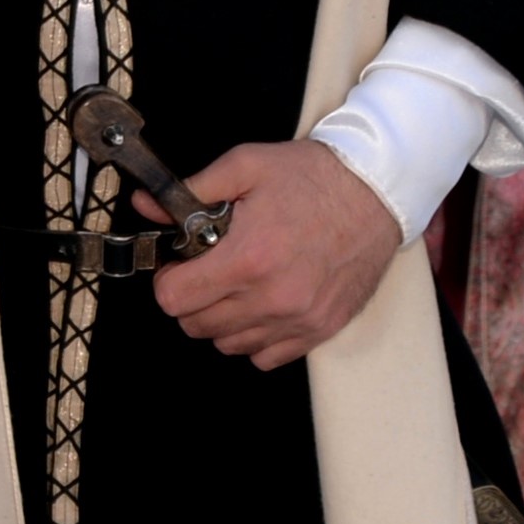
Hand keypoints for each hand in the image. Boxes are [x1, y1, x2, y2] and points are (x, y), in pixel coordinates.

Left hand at [147, 136, 405, 369]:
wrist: (377, 191)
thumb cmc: (312, 176)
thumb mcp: (245, 166)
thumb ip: (191, 190)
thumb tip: (146, 205)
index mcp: (247, 258)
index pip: (173, 299)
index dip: (168, 279)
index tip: (180, 264)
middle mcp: (272, 298)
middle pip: (196, 326)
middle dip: (192, 297)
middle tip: (209, 269)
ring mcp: (298, 319)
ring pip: (228, 345)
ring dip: (222, 319)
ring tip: (238, 285)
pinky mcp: (321, 330)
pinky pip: (266, 357)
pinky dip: (256, 337)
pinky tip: (263, 304)